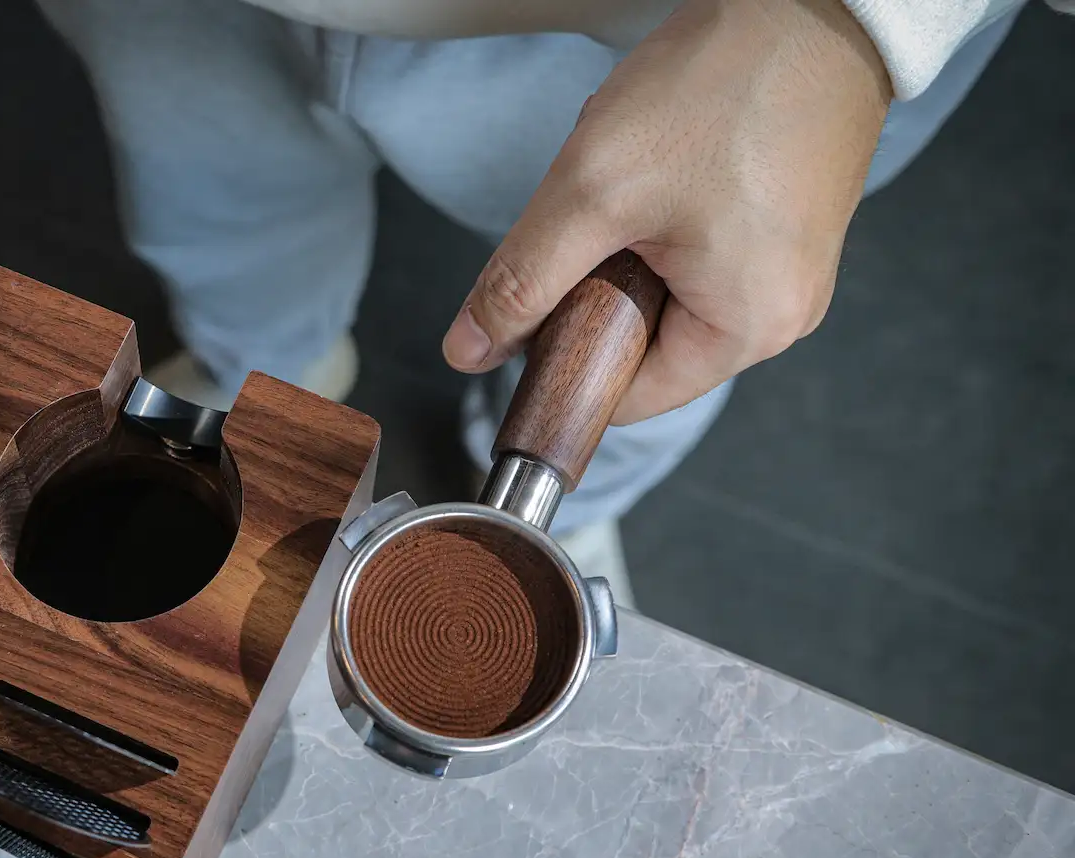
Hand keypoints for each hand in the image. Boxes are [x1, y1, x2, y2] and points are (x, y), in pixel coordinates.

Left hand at [441, 0, 892, 423]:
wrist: (809, 1)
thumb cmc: (725, 86)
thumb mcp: (594, 192)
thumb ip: (522, 281)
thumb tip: (471, 350)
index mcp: (748, 329)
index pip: (626, 396)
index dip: (564, 357)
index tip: (532, 309)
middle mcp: (782, 314)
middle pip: (644, 343)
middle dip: (600, 283)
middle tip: (603, 210)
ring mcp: (787, 271)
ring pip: (663, 291)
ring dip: (627, 241)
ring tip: (645, 174)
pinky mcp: (783, 229)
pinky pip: (695, 250)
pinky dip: (660, 216)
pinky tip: (670, 161)